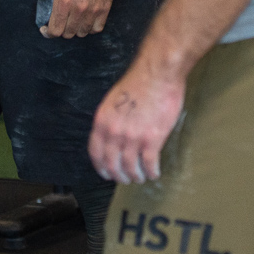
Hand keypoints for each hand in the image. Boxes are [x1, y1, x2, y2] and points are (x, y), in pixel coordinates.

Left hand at [40, 0, 115, 38]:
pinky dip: (90, 28)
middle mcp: (78, 9)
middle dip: (62, 30)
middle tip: (61, 22)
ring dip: (76, 29)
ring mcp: (93, 11)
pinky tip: (86, 21)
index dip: (48, 33)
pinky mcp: (105, 9)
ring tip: (74, 21)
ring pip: (82, 33)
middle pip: (68, 33)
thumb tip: (46, 11)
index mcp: (63, 1)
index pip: (55, 30)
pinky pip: (96, 29)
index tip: (47, 29)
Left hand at [89, 57, 184, 183]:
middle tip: (125, 179)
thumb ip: (111, 119)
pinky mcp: (152, 139)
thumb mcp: (114, 100)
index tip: (106, 173)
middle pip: (112, 164)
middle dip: (119, 176)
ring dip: (136, 176)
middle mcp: (114, 133)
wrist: (158, 74)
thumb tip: (113, 135)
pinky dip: (152, 172)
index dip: (100, 167)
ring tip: (141, 177)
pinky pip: (149, 164)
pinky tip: (154, 173)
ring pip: (131, 168)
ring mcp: (133, 138)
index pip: (96, 153)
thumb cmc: (138, 82)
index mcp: (102, 121)